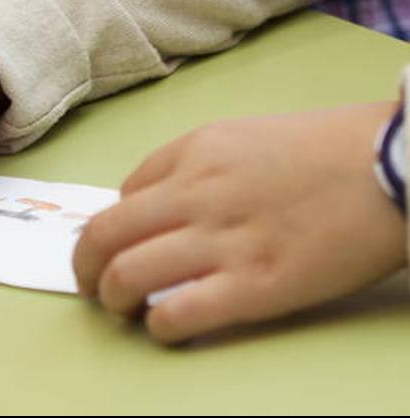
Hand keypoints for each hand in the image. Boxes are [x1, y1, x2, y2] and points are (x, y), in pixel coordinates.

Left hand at [73, 103, 407, 343]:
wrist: (395, 166)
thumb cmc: (327, 150)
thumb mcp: (244, 135)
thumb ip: (194, 165)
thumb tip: (148, 202)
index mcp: (194, 154)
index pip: (120, 196)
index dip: (110, 227)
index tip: (115, 247)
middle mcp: (197, 195)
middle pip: (103, 236)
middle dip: (84, 267)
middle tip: (90, 285)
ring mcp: (224, 242)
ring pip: (127, 275)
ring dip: (112, 298)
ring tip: (121, 308)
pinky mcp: (258, 286)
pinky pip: (178, 313)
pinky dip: (158, 325)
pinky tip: (165, 326)